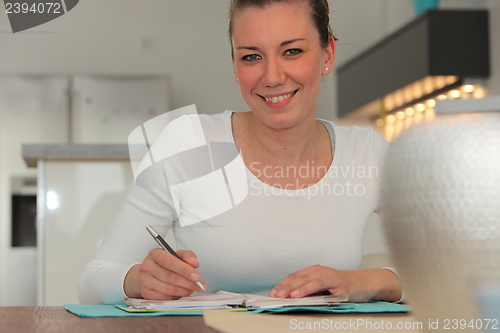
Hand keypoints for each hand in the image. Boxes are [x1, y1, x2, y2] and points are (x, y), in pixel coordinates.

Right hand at [124, 249, 205, 299]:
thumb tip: (194, 264)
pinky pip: (165, 298)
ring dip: (184, 291)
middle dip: (188, 283)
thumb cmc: (165, 264)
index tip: (197, 276)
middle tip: (199, 285)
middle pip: (171, 277)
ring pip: (169, 289)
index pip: (170, 262)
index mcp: (155, 254)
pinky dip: (176, 297)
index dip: (185, 270)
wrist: (148, 273)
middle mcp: (147, 267)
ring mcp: (145, 281)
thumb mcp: (176, 255)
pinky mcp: (146, 293)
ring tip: (192, 289)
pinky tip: (181, 293)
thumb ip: (188, 256)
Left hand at [269, 265, 401, 302]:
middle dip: (286, 287)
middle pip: (299, 278)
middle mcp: (321, 271)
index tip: (272, 293)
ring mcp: (331, 277)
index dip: (282, 284)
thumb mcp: (323, 287)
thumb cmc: (342, 287)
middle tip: (276, 296)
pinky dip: (313, 290)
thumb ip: (309, 290)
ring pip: (311, 280)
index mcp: (314, 271)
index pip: (294, 276)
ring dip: (299, 288)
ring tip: (289, 295)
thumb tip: (290, 299)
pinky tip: (306, 296)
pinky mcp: (341, 285)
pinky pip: (325, 287)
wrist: (366, 283)